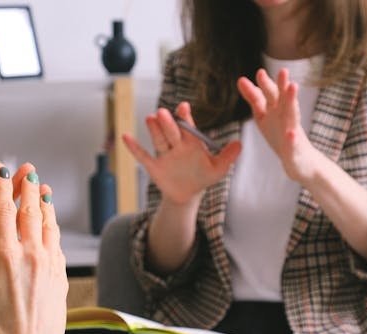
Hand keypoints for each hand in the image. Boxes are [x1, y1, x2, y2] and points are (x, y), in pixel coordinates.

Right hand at [0, 165, 67, 333]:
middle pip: (31, 211)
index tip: (2, 172)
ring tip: (43, 191)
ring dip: (45, 204)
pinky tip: (51, 224)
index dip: (3, 188)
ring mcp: (50, 263)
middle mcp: (31, 255)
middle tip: (28, 173)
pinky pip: (58, 242)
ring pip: (49, 224)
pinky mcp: (61, 274)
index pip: (4, 211)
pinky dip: (54, 227)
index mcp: (5, 256)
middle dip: (28, 189)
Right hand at [122, 102, 241, 203]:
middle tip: (164, 113)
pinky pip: (143, 156)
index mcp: (191, 142)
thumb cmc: (203, 177)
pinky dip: (134, 148)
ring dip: (154, 130)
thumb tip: (240, 144)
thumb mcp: (218, 168)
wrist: (189, 193)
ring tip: (150, 118)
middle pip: (171, 132)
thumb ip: (228, 156)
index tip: (183, 107)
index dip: (185, 117)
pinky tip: (125, 137)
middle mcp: (176, 145)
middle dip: (168, 123)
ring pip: (159, 140)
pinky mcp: (154, 166)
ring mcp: (164, 154)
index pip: (188, 127)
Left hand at [237, 68, 319, 181]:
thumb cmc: (281, 134)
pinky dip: (292, 139)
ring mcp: (292, 132)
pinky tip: (290, 135)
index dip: (264, 84)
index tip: (259, 73)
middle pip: (283, 100)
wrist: (300, 161)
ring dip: (293, 102)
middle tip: (283, 71)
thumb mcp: (264, 115)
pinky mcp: (295, 149)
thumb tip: (241, 80)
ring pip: (293, 115)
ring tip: (293, 88)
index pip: (269, 95)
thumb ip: (254, 98)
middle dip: (282, 86)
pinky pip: (293, 144)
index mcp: (276, 110)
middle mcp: (285, 117)